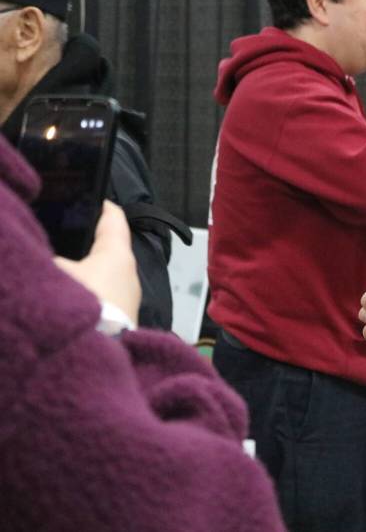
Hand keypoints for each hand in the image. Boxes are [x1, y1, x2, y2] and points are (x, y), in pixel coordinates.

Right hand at [54, 201, 140, 325]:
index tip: (94, 198)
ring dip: (87, 272)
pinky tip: (69, 298)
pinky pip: (103, 298)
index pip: (115, 219)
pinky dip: (88, 293)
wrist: (95, 359)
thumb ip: (48, 258)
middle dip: (89, 243)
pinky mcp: (123, 321)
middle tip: (66, 235)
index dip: (103, 206)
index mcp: (118, 254)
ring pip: (105, 276)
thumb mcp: (54, 274)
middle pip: (109, 249)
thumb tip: (44, 256)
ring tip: (62, 269)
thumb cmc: (79, 306)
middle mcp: (129, 274)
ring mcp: (129, 300)